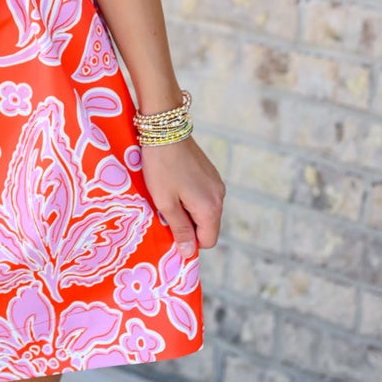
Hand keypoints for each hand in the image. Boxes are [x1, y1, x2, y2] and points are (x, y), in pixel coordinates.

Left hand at [139, 134, 224, 259]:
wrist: (165, 129)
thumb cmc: (161, 167)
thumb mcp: (165, 202)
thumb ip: (179, 229)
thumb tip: (188, 252)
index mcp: (210, 208)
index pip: (207, 241)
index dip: (189, 240)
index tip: (170, 228)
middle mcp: (220, 197)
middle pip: (207, 226)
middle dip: (188, 224)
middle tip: (165, 209)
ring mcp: (217, 184)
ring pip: (205, 211)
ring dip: (188, 210)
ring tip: (168, 194)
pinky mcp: (211, 174)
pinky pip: (204, 196)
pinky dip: (191, 196)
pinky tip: (175, 183)